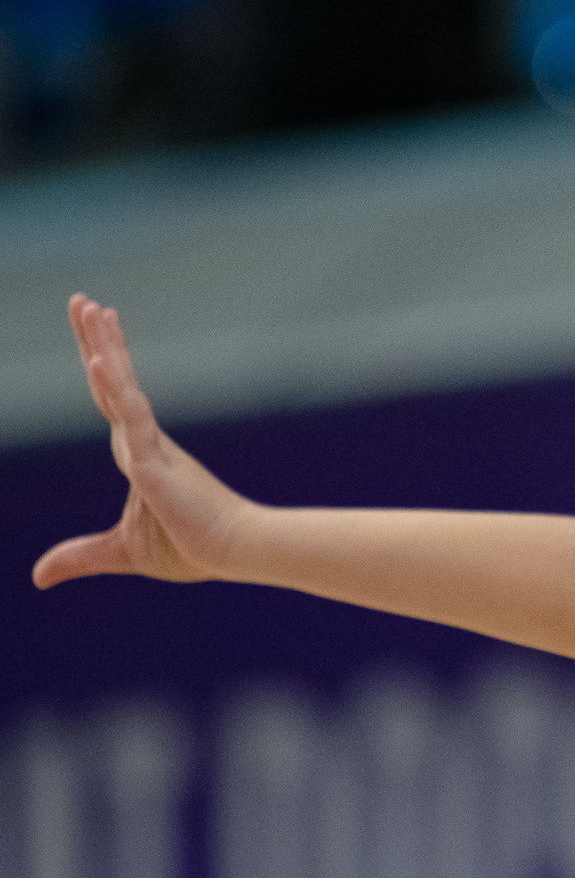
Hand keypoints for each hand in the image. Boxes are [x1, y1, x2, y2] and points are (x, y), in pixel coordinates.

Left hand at [31, 295, 251, 588]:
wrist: (233, 553)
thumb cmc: (191, 548)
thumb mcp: (120, 551)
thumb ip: (79, 556)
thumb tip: (37, 577)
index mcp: (136, 453)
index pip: (110, 398)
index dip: (100, 360)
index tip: (95, 326)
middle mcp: (142, 441)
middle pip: (111, 380)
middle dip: (97, 339)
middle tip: (84, 300)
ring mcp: (149, 446)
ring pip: (119, 386)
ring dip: (104, 346)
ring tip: (92, 309)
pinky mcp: (155, 460)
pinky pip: (130, 416)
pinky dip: (115, 387)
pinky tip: (100, 361)